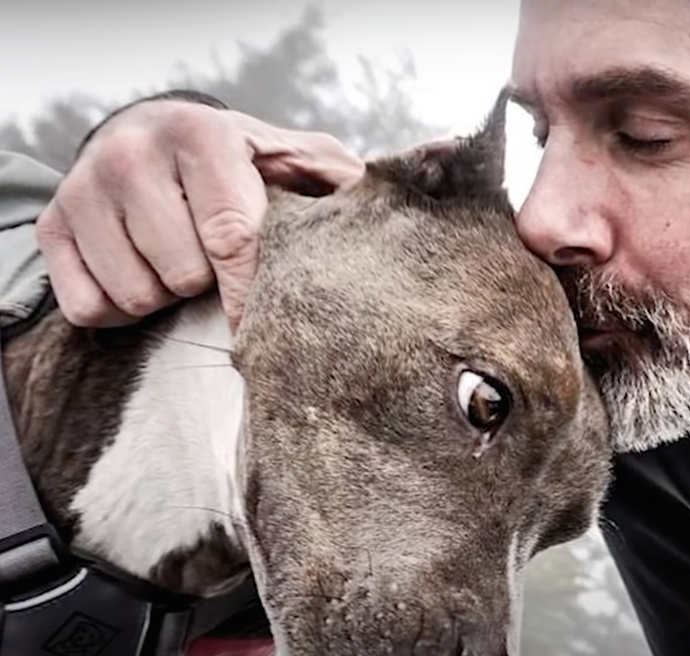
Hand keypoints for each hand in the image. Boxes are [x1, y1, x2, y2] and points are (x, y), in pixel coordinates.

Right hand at [36, 99, 364, 329]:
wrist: (148, 137)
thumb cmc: (236, 163)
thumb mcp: (291, 157)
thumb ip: (338, 179)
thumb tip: (405, 197)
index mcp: (201, 134)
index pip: (232, 237)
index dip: (254, 293)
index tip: (271, 326)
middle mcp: (132, 154)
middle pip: (183, 275)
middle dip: (209, 281)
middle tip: (212, 258)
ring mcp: (83, 190)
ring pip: (137, 295)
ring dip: (167, 294)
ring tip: (179, 261)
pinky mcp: (52, 226)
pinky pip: (89, 308)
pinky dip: (121, 308)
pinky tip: (141, 273)